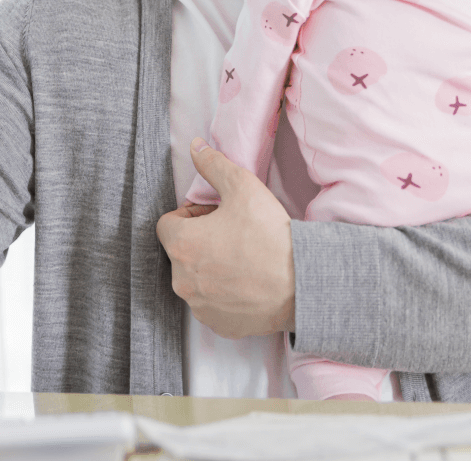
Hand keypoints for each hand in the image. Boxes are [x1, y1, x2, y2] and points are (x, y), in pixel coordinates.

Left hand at [156, 139, 294, 338]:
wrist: (302, 283)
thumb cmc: (270, 234)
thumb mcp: (242, 186)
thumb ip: (213, 164)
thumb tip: (195, 147)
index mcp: (181, 245)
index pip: (168, 224)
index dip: (190, 214)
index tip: (214, 214)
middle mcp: (182, 280)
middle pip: (180, 251)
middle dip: (200, 239)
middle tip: (231, 232)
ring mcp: (200, 306)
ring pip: (195, 278)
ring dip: (209, 266)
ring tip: (242, 256)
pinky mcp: (218, 325)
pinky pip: (211, 303)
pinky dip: (223, 292)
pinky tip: (247, 281)